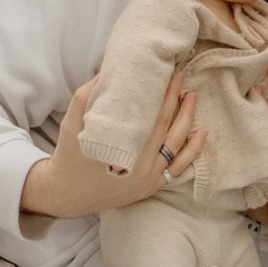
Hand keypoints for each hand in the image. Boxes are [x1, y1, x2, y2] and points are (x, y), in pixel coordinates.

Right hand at [19, 74, 206, 220]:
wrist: (66, 194)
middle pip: (168, 128)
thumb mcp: (71, 123)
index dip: (165, 94)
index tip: (171, 74)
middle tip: (182, 78)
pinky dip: (192, 152)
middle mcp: (140, 167)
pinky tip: (201, 134)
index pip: (153, 117)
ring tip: (192, 97)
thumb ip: (87, 96)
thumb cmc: (69, 155)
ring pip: (177, 147)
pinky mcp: (150, 188)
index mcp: (124, 150)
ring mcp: (148, 180)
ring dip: (188, 121)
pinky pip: (178, 169)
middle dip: (178, 101)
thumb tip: (108, 71)